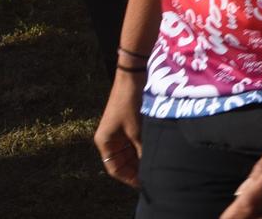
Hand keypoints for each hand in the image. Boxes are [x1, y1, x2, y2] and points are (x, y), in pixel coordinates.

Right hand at [94, 74, 144, 188]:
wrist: (133, 77)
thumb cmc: (130, 103)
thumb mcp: (137, 130)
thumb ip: (142, 150)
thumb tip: (150, 167)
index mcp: (105, 142)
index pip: (115, 169)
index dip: (129, 178)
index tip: (143, 184)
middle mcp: (109, 139)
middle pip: (122, 162)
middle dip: (136, 169)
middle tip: (153, 176)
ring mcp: (119, 131)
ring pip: (130, 152)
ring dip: (140, 158)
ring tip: (156, 166)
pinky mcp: (129, 124)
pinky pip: (134, 142)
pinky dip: (143, 147)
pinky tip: (155, 152)